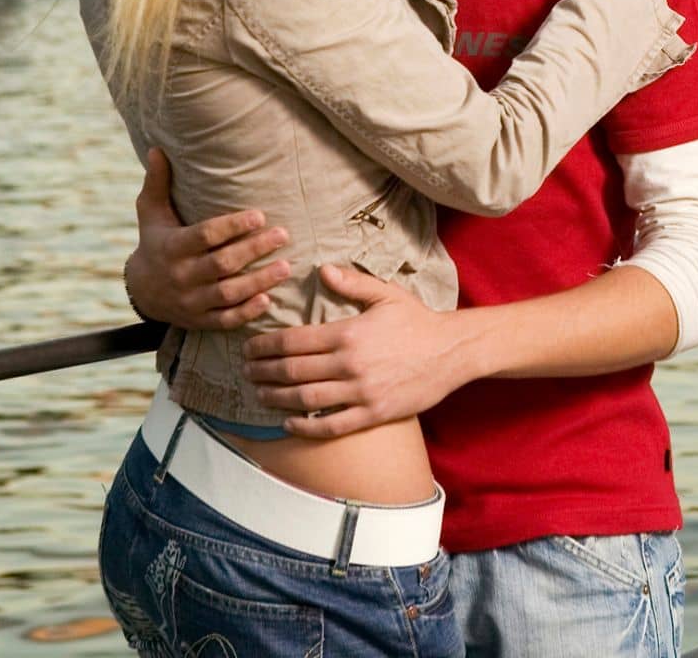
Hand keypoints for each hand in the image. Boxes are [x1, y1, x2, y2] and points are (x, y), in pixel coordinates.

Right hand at [125, 148, 291, 329]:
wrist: (142, 290)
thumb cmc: (156, 241)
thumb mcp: (151, 212)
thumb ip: (157, 182)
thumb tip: (158, 148)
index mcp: (172, 247)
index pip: (205, 236)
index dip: (232, 226)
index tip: (259, 215)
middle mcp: (181, 276)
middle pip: (222, 264)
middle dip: (254, 249)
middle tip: (283, 235)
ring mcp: (191, 302)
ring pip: (227, 294)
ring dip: (258, 282)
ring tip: (286, 267)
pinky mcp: (200, 320)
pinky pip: (225, 320)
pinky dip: (246, 313)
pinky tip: (268, 300)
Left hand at [241, 264, 469, 437]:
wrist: (452, 351)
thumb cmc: (418, 320)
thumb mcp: (386, 294)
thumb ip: (352, 282)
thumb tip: (322, 271)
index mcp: (348, 332)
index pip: (293, 341)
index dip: (265, 346)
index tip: (249, 348)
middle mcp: (349, 364)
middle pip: (292, 371)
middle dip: (262, 371)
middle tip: (246, 371)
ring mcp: (360, 392)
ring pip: (305, 399)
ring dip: (276, 398)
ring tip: (259, 394)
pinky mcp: (372, 413)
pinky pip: (331, 425)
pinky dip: (305, 426)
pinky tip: (288, 422)